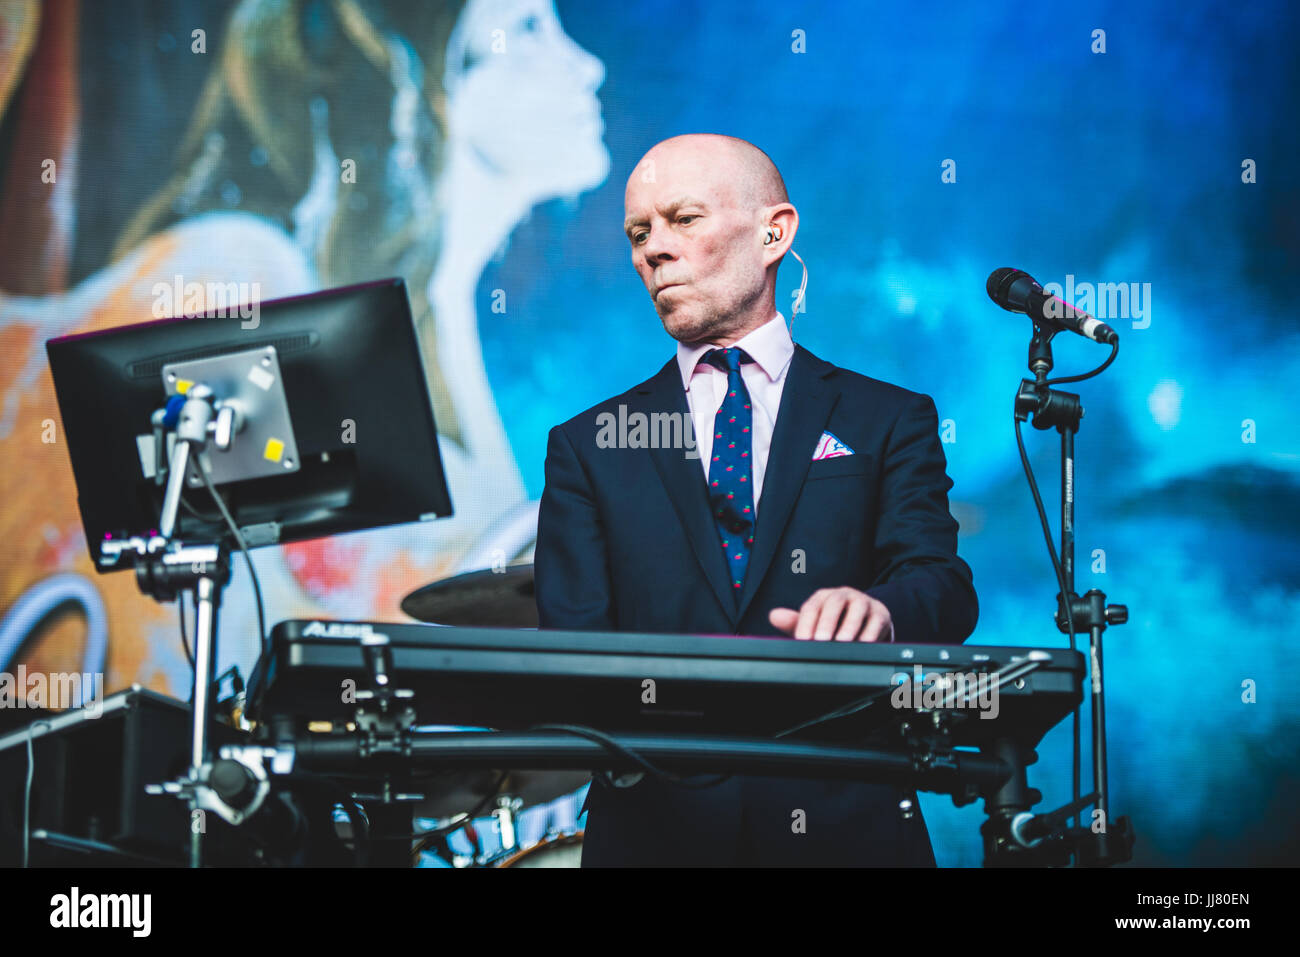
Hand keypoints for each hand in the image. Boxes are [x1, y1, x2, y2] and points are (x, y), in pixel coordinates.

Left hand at [768, 587, 892, 641]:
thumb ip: (795, 622)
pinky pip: (876, 622)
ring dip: (850, 626)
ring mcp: (864, 602)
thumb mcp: (815, 623)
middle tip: (821, 641)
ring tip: (842, 642)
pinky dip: (870, 634)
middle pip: (834, 603)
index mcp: (823, 597)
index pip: (811, 607)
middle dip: (827, 622)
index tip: (801, 640)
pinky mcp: (881, 614)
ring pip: (857, 609)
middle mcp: (843, 595)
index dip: (805, 623)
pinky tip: (864, 644)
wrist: (867, 621)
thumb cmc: (836, 623)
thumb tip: (774, 616)